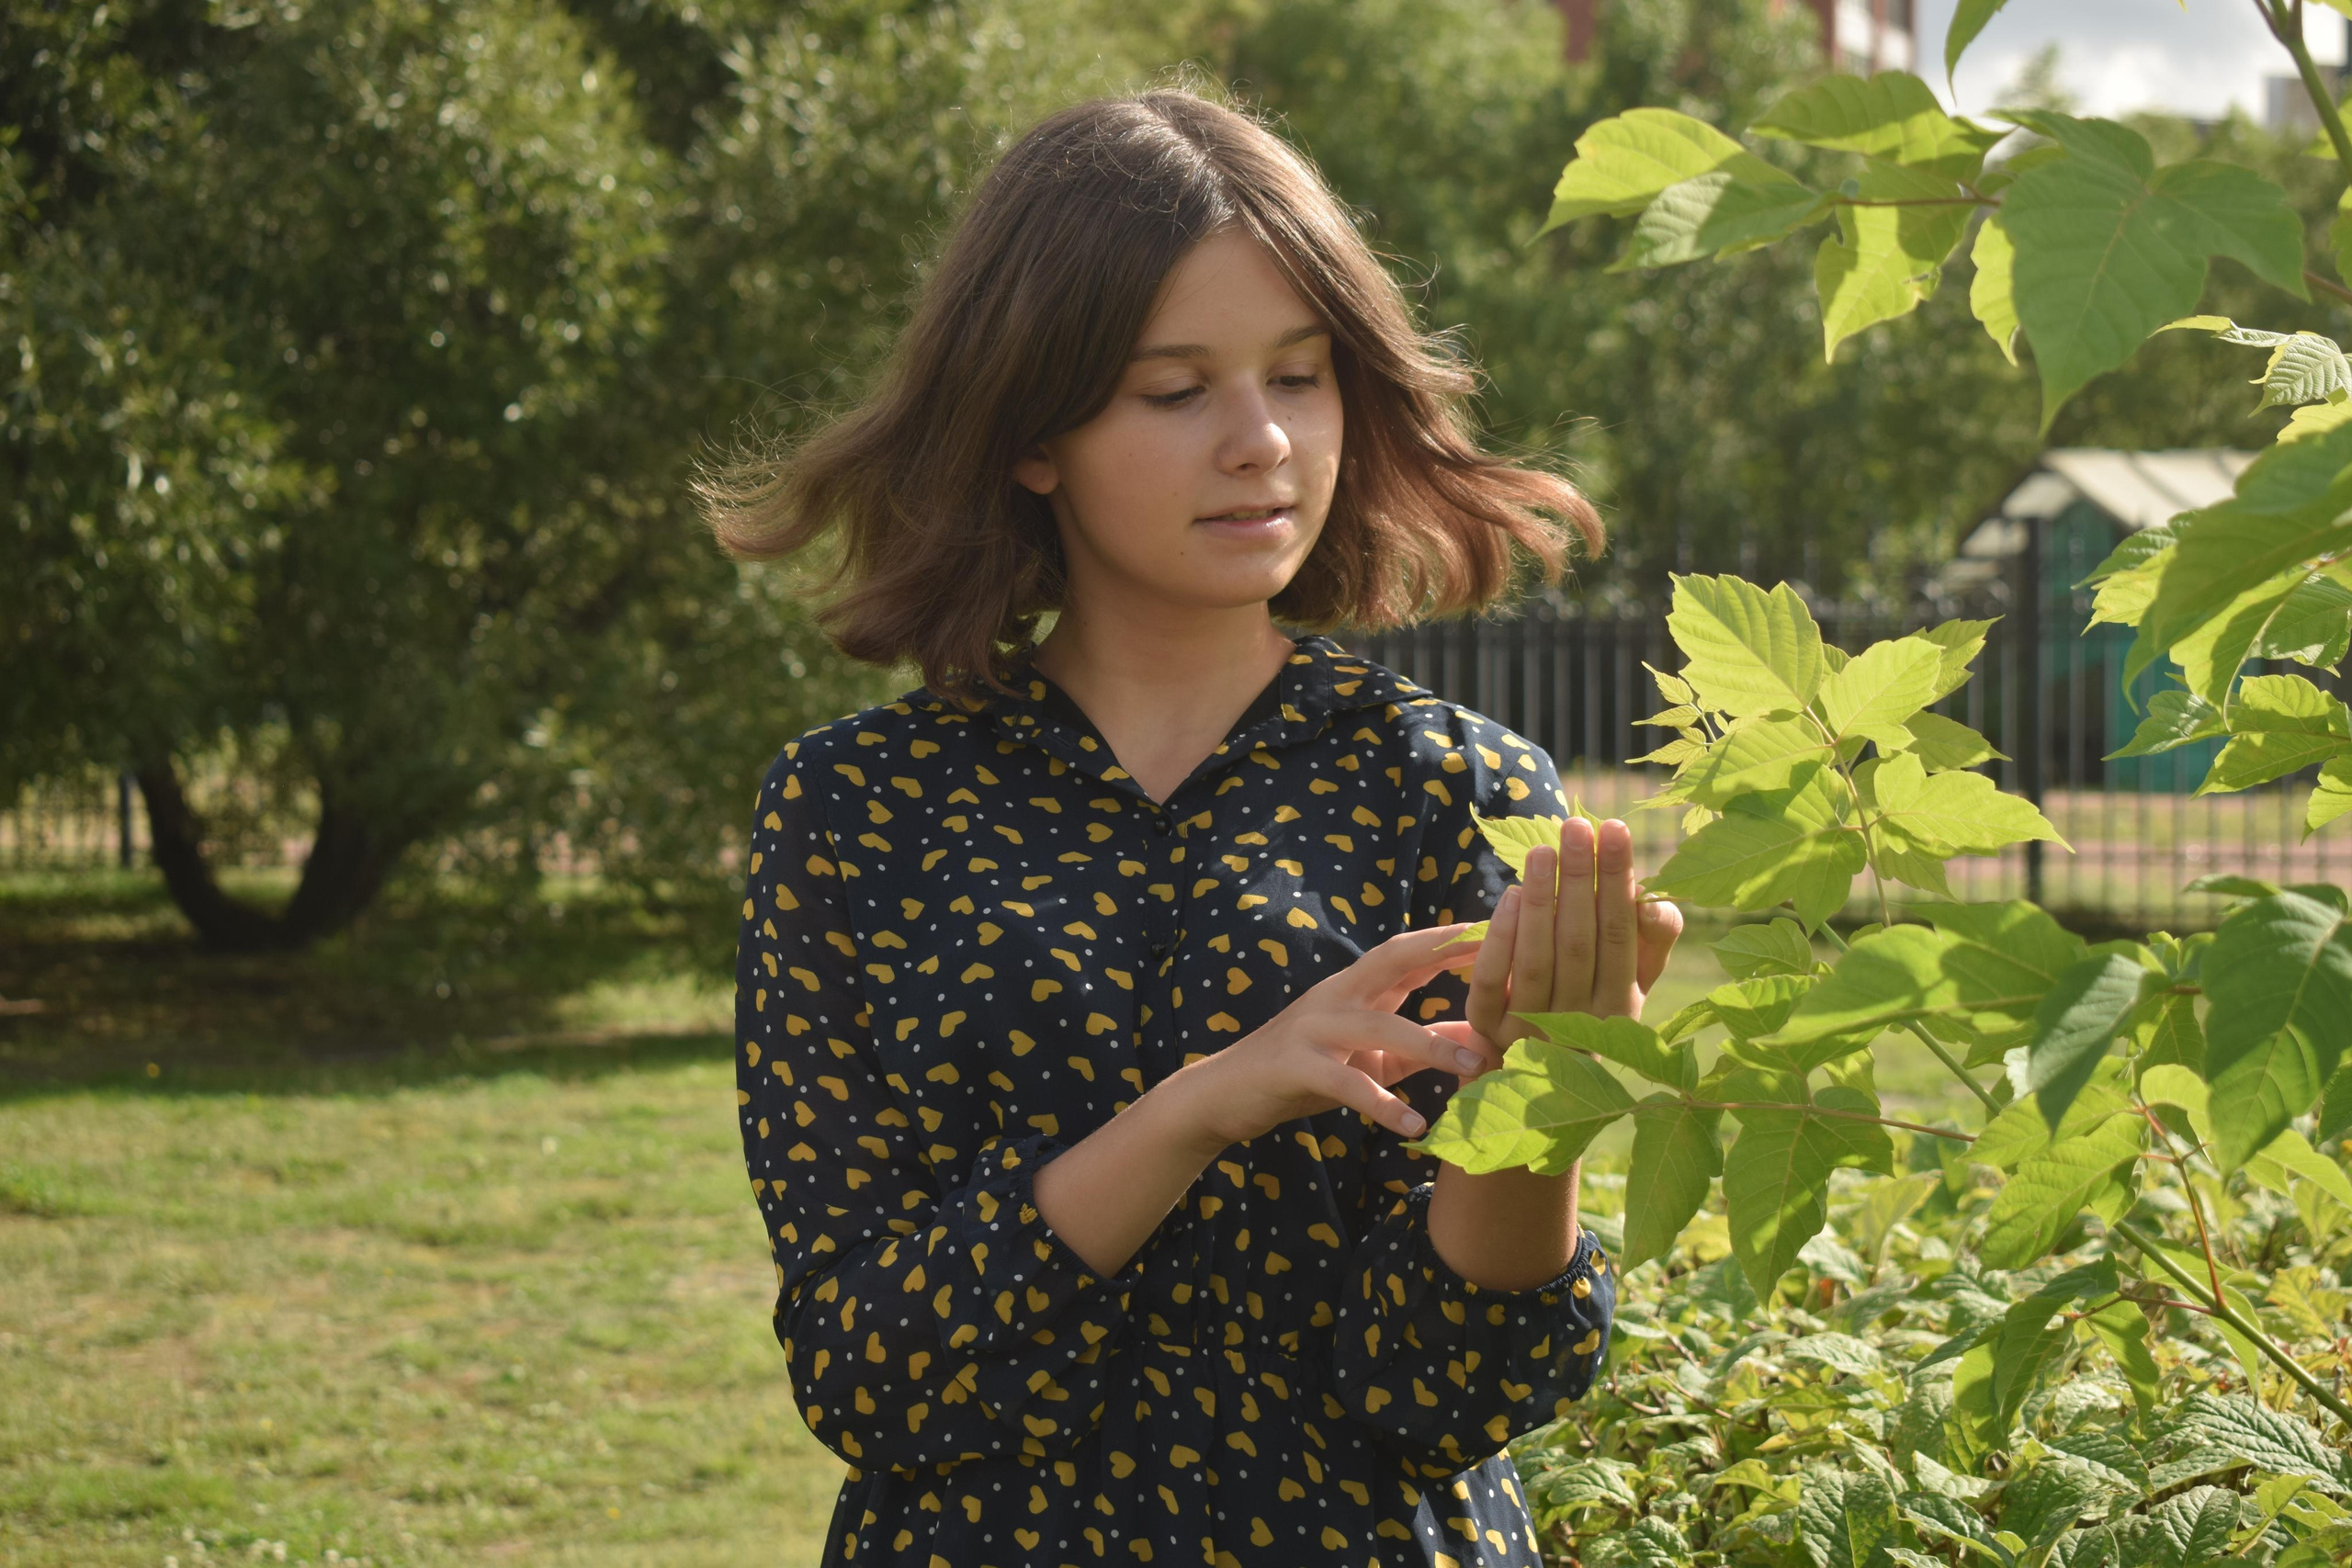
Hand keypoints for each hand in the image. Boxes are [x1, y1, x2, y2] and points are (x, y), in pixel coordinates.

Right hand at [1177, 925, 1505, 1148]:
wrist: (1225, 1093)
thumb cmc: (1306, 1073)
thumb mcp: (1372, 1058)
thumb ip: (1423, 1046)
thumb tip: (1485, 1037)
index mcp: (1355, 989)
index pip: (1411, 952)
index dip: (1455, 938)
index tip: (1506, 926)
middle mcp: (1335, 995)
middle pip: (1392, 959)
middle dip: (1442, 951)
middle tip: (1496, 954)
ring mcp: (1312, 1027)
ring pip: (1378, 1025)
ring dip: (1430, 1044)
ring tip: (1475, 1066)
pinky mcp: (1295, 1066)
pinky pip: (1345, 1083)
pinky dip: (1381, 1104)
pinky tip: (1414, 1126)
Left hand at [1466, 816, 1681, 1057]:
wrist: (1537, 1076)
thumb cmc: (1592, 1005)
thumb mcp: (1633, 978)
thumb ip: (1653, 938)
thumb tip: (1653, 898)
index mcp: (1621, 1007)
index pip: (1621, 934)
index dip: (1617, 881)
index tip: (1615, 828)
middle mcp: (1579, 1023)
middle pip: (1580, 941)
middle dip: (1580, 879)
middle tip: (1577, 825)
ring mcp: (1530, 1031)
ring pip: (1538, 959)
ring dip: (1541, 901)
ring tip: (1543, 851)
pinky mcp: (1488, 1030)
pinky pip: (1493, 980)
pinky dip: (1501, 938)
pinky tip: (1511, 896)